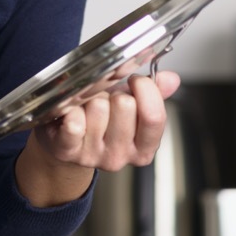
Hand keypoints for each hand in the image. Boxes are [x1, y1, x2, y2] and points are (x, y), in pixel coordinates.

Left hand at [32, 70, 180, 170]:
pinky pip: (74, 123)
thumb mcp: (131, 107)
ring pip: (99, 107)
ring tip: (87, 107)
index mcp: (143, 148)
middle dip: (114, 94)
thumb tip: (171, 79)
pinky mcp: (68, 150)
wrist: (64, 141)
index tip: (136, 79)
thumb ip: (154, 94)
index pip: (154, 116)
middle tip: (105, 99)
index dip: (146, 90)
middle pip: (126, 106)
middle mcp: (121, 156)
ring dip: (90, 99)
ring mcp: (94, 155)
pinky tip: (71, 112)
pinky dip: (72, 110)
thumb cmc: (99, 120)